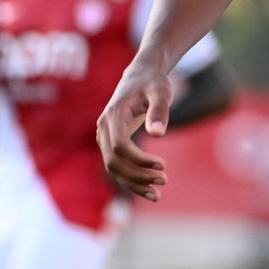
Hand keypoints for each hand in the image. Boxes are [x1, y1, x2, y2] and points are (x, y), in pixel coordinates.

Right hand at [96, 59, 172, 201]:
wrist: (142, 74)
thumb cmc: (153, 82)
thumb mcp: (161, 91)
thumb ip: (159, 110)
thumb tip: (158, 134)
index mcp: (114, 114)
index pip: (120, 145)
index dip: (139, 160)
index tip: (162, 165)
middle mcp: (104, 127)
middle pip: (113, 161)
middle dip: (137, 175)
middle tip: (164, 180)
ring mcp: (105, 137)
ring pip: (113, 169)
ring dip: (134, 183)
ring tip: (158, 193)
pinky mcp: (111, 143)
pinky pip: (117, 167)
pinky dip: (132, 181)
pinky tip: (150, 191)